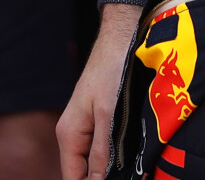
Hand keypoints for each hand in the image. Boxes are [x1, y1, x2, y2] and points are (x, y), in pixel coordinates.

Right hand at [57, 3, 139, 179]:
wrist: (122, 38)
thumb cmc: (113, 70)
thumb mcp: (109, 116)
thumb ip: (101, 153)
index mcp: (68, 135)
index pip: (73, 178)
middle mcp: (73, 133)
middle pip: (83, 172)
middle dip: (104, 177)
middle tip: (133, 176)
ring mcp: (86, 126)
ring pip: (96, 161)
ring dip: (113, 168)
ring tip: (136, 170)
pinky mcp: (100, 119)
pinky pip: (104, 147)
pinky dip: (117, 155)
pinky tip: (134, 158)